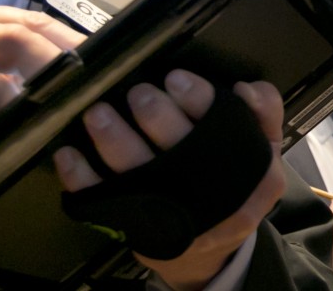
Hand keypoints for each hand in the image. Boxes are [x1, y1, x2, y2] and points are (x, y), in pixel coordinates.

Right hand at [0, 0, 84, 212]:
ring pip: (11, 44)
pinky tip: (22, 114)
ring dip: (49, 71)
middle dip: (69, 53)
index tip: (104, 62)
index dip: (71, 39)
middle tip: (99, 81)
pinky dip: (12, 97)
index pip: (31, 18)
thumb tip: (73, 70)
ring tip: (71, 95)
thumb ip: (9, 64)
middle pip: (26, 26)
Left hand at [54, 70, 286, 290]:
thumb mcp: (261, 149)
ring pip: (137, 175)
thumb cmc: (232, 185)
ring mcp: (171, 215)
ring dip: (114, 140)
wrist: (210, 253)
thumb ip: (263, 111)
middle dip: (154, 115)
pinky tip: (69, 154)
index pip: (227, 128)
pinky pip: (102, 202)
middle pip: (180, 151)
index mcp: (249, 168)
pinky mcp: (136, 229)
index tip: (175, 79)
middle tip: (137, 94)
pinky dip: (81, 177)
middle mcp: (211, 194)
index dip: (198, 99)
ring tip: (99, 115)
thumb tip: (245, 89)